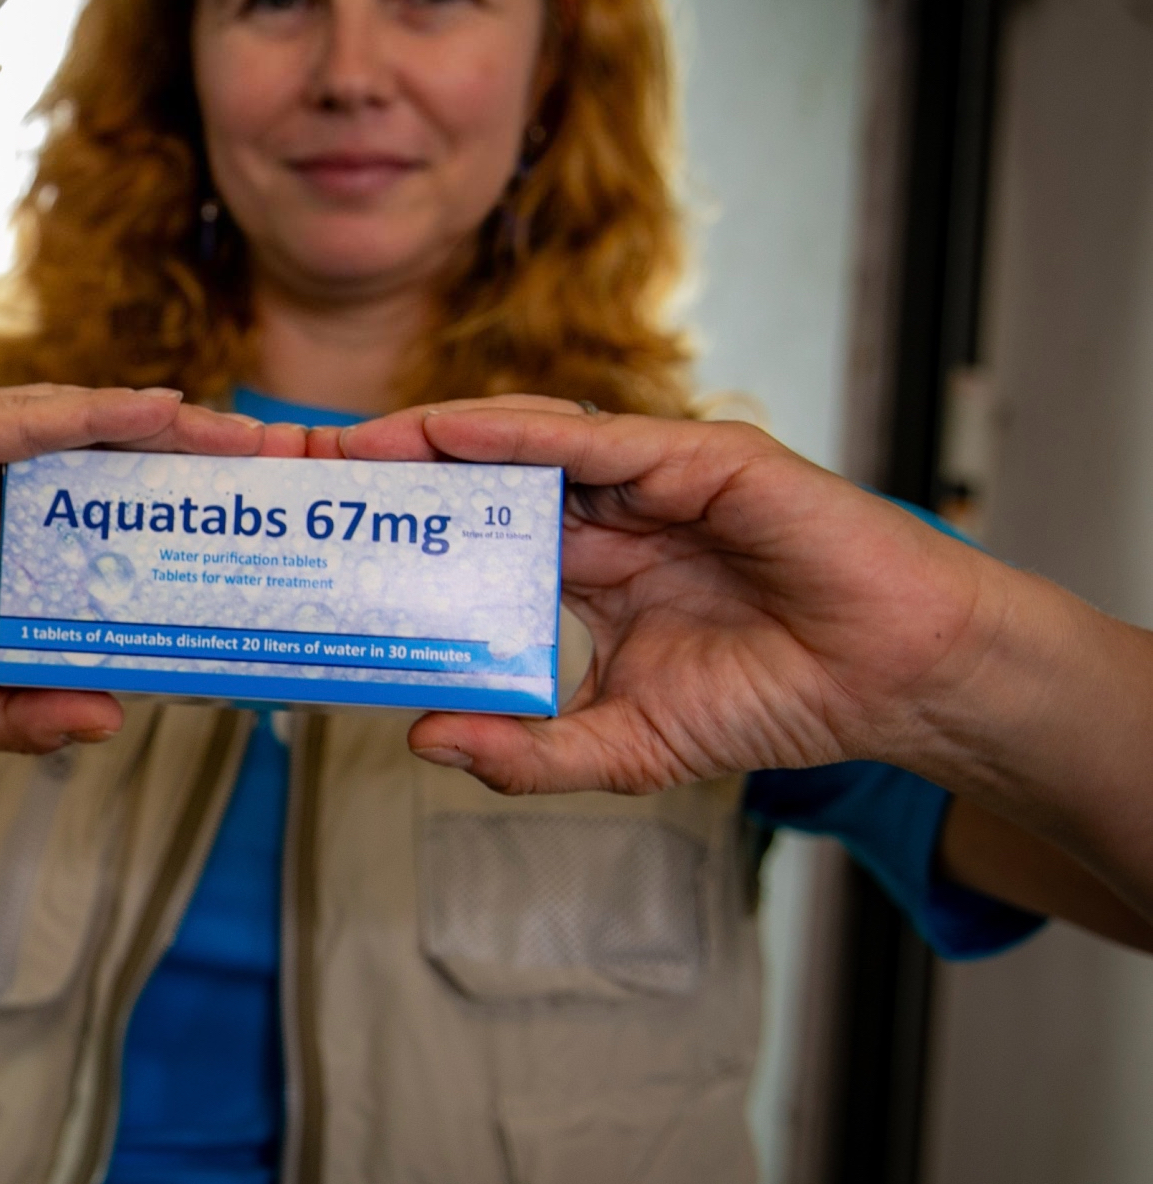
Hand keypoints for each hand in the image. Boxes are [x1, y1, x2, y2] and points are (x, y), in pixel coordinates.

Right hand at [0, 380, 262, 749]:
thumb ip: (18, 711)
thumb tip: (107, 719)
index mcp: (1, 519)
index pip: (112, 503)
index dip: (187, 505)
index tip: (268, 518)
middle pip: (115, 453)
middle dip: (203, 456)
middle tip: (294, 462)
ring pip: (80, 425)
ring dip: (168, 428)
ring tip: (247, 438)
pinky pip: (19, 419)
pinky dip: (87, 414)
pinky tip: (152, 416)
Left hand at [329, 399, 1004, 794]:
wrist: (894, 682)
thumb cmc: (776, 699)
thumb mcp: (624, 747)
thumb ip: (528, 750)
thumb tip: (424, 740)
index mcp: (580, 565)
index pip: (463, 532)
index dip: (388, 524)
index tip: (303, 530)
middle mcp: (603, 509)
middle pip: (469, 475)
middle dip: (382, 468)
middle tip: (288, 470)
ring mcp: (650, 476)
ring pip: (517, 444)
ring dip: (427, 440)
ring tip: (346, 446)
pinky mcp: (700, 458)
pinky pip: (591, 438)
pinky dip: (515, 434)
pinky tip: (446, 432)